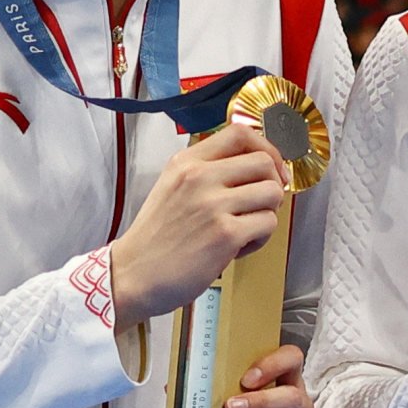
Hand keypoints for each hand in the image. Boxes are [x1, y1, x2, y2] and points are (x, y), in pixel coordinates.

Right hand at [108, 128, 289, 321]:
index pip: (240, 132)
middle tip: (261, 204)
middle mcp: (199, 177)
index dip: (267, 148)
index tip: (271, 168)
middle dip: (273, 184)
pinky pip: (267, 224)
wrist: (134, 274)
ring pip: (272, 193)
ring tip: (246, 228)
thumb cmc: (157, 237)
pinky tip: (238, 247)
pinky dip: (260, 238)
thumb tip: (255, 166)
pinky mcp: (225, 234)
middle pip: (264, 162)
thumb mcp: (173, 186)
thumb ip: (208, 171)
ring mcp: (212, 204)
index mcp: (187, 161)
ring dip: (267, 213)